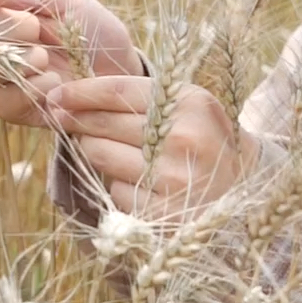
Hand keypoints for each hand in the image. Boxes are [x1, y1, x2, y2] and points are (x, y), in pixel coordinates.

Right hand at [0, 0, 143, 127]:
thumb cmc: (94, 34)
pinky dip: (31, 89)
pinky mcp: (6, 104)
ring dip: (22, 58)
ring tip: (48, 59)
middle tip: (41, 31)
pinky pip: (1, 98)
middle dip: (14, 26)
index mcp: (4, 4)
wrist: (116, 74)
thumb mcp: (72, 0)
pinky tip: (54, 83)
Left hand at [46, 76, 260, 219]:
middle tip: (63, 119)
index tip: (56, 95)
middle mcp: (183, 138)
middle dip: (77, 121)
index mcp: (191, 104)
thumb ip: (141, 94)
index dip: (81, 92)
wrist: (245, 193)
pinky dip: (121, 187)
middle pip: (102, 124)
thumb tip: (74, 89)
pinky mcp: (160, 213)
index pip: (120, 90)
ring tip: (122, 154)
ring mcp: (172, 178)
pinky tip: (144, 186)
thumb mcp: (187, 108)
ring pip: (101, 157)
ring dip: (98, 154)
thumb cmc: (205, 142)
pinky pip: (116, 191)